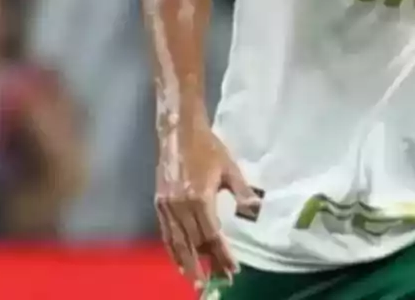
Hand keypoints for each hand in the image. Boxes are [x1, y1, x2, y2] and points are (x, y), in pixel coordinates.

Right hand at [155, 122, 260, 288]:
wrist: (179, 132)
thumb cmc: (208, 147)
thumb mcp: (230, 168)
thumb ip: (242, 191)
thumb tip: (255, 209)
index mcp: (200, 198)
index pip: (213, 236)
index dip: (222, 255)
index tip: (233, 269)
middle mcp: (181, 207)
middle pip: (195, 243)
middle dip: (207, 264)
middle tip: (218, 282)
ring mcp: (167, 206)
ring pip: (177, 242)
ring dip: (187, 263)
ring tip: (196, 280)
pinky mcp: (159, 203)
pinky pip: (166, 233)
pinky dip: (172, 250)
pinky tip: (179, 260)